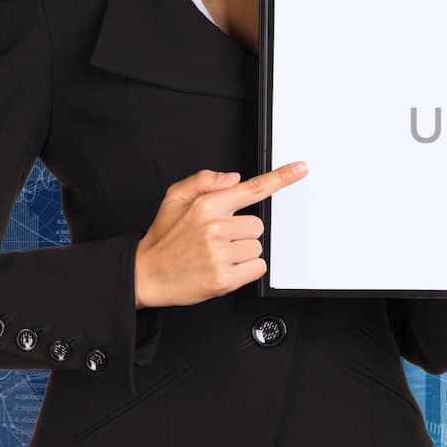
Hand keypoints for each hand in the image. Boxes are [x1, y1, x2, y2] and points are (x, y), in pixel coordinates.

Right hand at [133, 163, 308, 308]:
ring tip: (215, 255)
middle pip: (258, 225)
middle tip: (216, 240)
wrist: (145, 274)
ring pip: (257, 246)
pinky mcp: (224, 278)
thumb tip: (234, 177)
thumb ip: (203, 181)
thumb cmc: (164, 237)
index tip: (300, 169)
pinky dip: (246, 270)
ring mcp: (220, 254)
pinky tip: (224, 268)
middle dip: (242, 232)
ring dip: (242, 252)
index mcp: (206, 205)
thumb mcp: (174, 198)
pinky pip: (257, 267)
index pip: (252, 189)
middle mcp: (214, 227)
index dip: (281, 178)